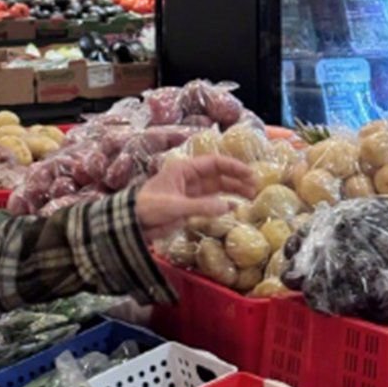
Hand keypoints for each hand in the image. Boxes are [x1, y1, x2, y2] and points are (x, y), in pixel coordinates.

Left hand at [136, 154, 258, 241]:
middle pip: (219, 175)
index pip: (214, 163)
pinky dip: (223, 204)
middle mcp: (189, 178)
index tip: (250, 173)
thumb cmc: (149, 208)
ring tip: (251, 196)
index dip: (233, 166)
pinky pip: (211, 202)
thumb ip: (202, 207)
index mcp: (184, 170)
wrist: (131, 224)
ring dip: (233, 191)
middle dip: (237, 179)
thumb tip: (229, 207)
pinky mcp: (189, 206)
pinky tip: (236, 207)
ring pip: (217, 188)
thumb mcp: (175, 206)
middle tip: (256, 186)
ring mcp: (190, 192)